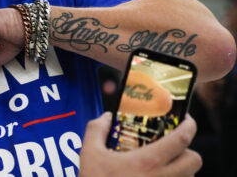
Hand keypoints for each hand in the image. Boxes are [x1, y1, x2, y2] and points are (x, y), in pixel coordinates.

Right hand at [79, 112, 201, 176]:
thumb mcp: (89, 153)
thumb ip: (97, 129)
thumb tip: (107, 117)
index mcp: (149, 161)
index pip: (182, 138)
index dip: (189, 125)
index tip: (185, 119)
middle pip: (194, 160)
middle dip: (188, 150)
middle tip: (173, 144)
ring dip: (182, 168)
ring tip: (164, 165)